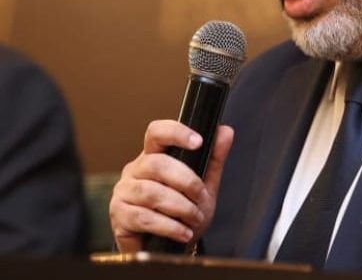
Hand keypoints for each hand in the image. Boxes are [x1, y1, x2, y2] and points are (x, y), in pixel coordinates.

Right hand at [109, 120, 233, 251]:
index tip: (198, 142)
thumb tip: (226, 131)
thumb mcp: (204, 185)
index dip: (176, 133)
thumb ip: (214, 159)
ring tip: (195, 218)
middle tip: (202, 197)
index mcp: (153, 156)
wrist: (170, 248)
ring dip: (180, 206)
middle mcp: (134, 170)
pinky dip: (169, 226)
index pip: (157, 132)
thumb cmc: (183, 212)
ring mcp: (123, 192)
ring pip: (151, 192)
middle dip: (186, 181)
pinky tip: (184, 232)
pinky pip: (144, 218)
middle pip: (157, 164)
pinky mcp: (119, 215)